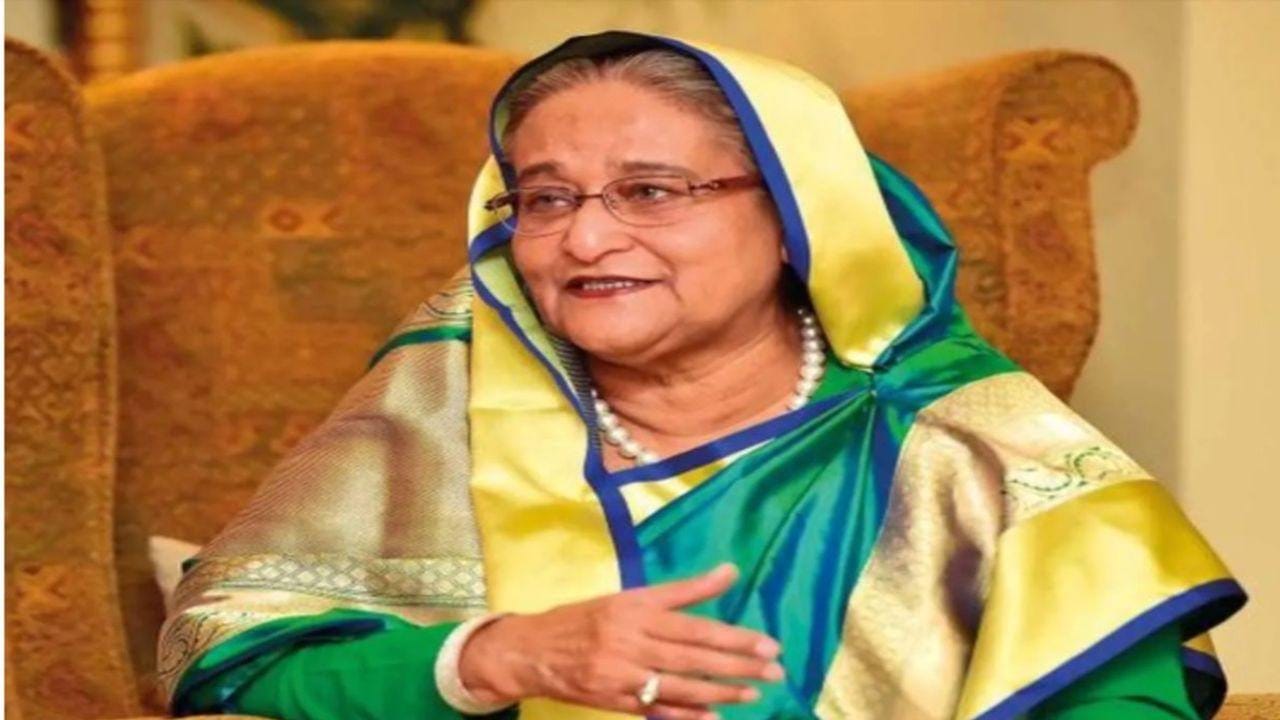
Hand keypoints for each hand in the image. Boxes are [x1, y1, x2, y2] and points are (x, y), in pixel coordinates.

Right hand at [458, 563, 783, 718]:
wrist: (532, 649)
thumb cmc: (587, 618)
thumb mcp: (632, 596)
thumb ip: (683, 589)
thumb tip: (730, 571)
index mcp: (637, 609)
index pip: (695, 624)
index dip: (734, 636)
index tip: (769, 644)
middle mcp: (631, 640)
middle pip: (693, 656)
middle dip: (737, 665)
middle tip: (775, 670)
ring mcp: (621, 673)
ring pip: (678, 685)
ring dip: (720, 691)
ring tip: (754, 692)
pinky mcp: (612, 700)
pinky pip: (655, 710)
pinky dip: (685, 714)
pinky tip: (713, 717)